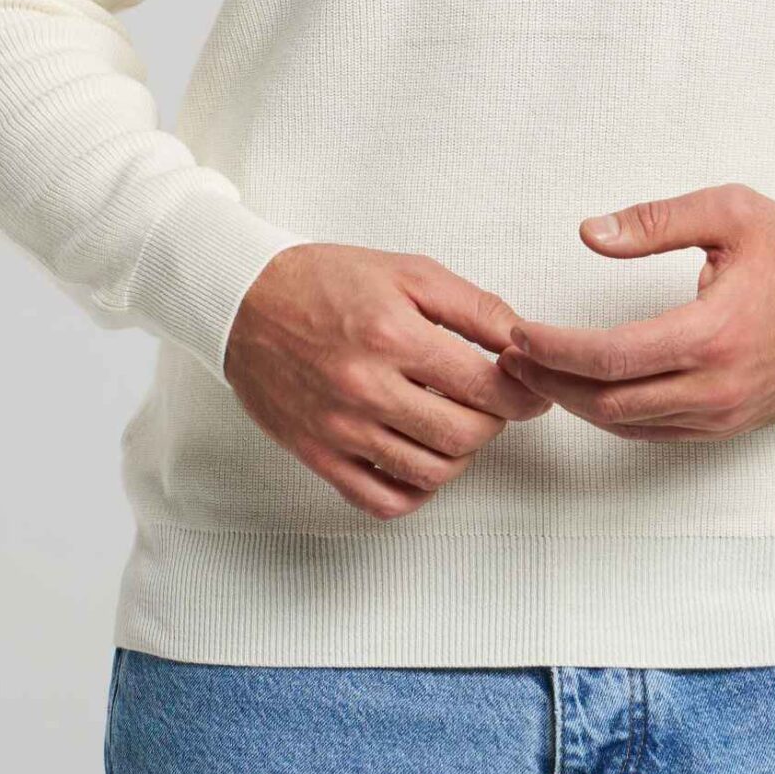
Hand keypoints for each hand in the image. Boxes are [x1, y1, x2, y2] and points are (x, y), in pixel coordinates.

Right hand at [223, 243, 552, 519]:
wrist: (244, 300)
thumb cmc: (326, 281)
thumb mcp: (407, 272)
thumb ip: (473, 306)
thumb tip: (522, 341)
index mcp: (394, 335)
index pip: (485, 387)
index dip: (522, 393)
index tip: (530, 389)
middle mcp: (366, 387)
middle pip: (464, 436)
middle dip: (494, 422)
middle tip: (490, 401)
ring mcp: (340, 428)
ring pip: (431, 473)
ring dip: (459, 454)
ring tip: (453, 422)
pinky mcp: (318, 455)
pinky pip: (382, 501)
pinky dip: (415, 490)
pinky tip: (418, 457)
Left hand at [494, 183, 774, 438]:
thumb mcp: (730, 211)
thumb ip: (654, 221)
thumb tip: (589, 233)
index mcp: (712, 333)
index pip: (610, 357)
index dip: (555, 349)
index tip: (519, 331)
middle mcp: (717, 387)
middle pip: (609, 402)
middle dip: (550, 381)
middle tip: (509, 356)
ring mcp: (724, 415)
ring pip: (628, 425)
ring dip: (575, 402)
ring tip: (535, 370)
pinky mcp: (730, 426)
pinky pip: (656, 433)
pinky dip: (613, 415)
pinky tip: (586, 389)